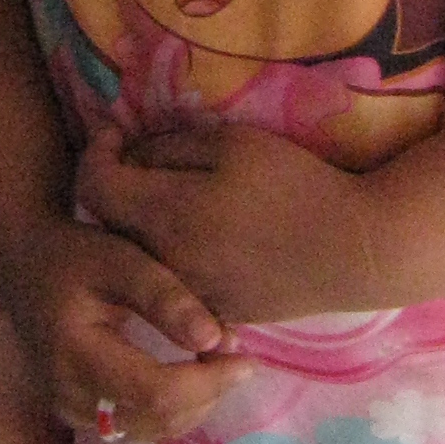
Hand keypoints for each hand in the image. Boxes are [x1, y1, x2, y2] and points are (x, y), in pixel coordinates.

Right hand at [0, 214, 250, 443]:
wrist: (22, 265)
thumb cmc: (73, 254)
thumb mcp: (121, 260)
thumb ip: (166, 298)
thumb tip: (220, 341)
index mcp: (75, 355)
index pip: (155, 392)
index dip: (208, 382)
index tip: (245, 356)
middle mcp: (69, 395)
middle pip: (157, 418)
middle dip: (208, 394)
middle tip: (239, 358)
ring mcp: (70, 411)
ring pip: (151, 429)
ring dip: (194, 404)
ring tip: (219, 363)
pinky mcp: (78, 413)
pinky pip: (137, 424)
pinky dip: (172, 407)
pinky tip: (192, 375)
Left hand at [76, 121, 378, 328]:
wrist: (352, 251)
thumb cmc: (295, 185)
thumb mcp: (231, 143)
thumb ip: (168, 147)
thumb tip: (131, 156)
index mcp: (163, 216)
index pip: (92, 186)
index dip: (96, 151)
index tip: (117, 132)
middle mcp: (163, 263)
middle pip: (109, 223)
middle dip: (115, 186)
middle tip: (141, 158)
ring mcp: (187, 294)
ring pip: (137, 255)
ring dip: (140, 222)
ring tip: (171, 195)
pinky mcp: (213, 312)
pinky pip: (172, 280)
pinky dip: (170, 254)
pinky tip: (203, 233)